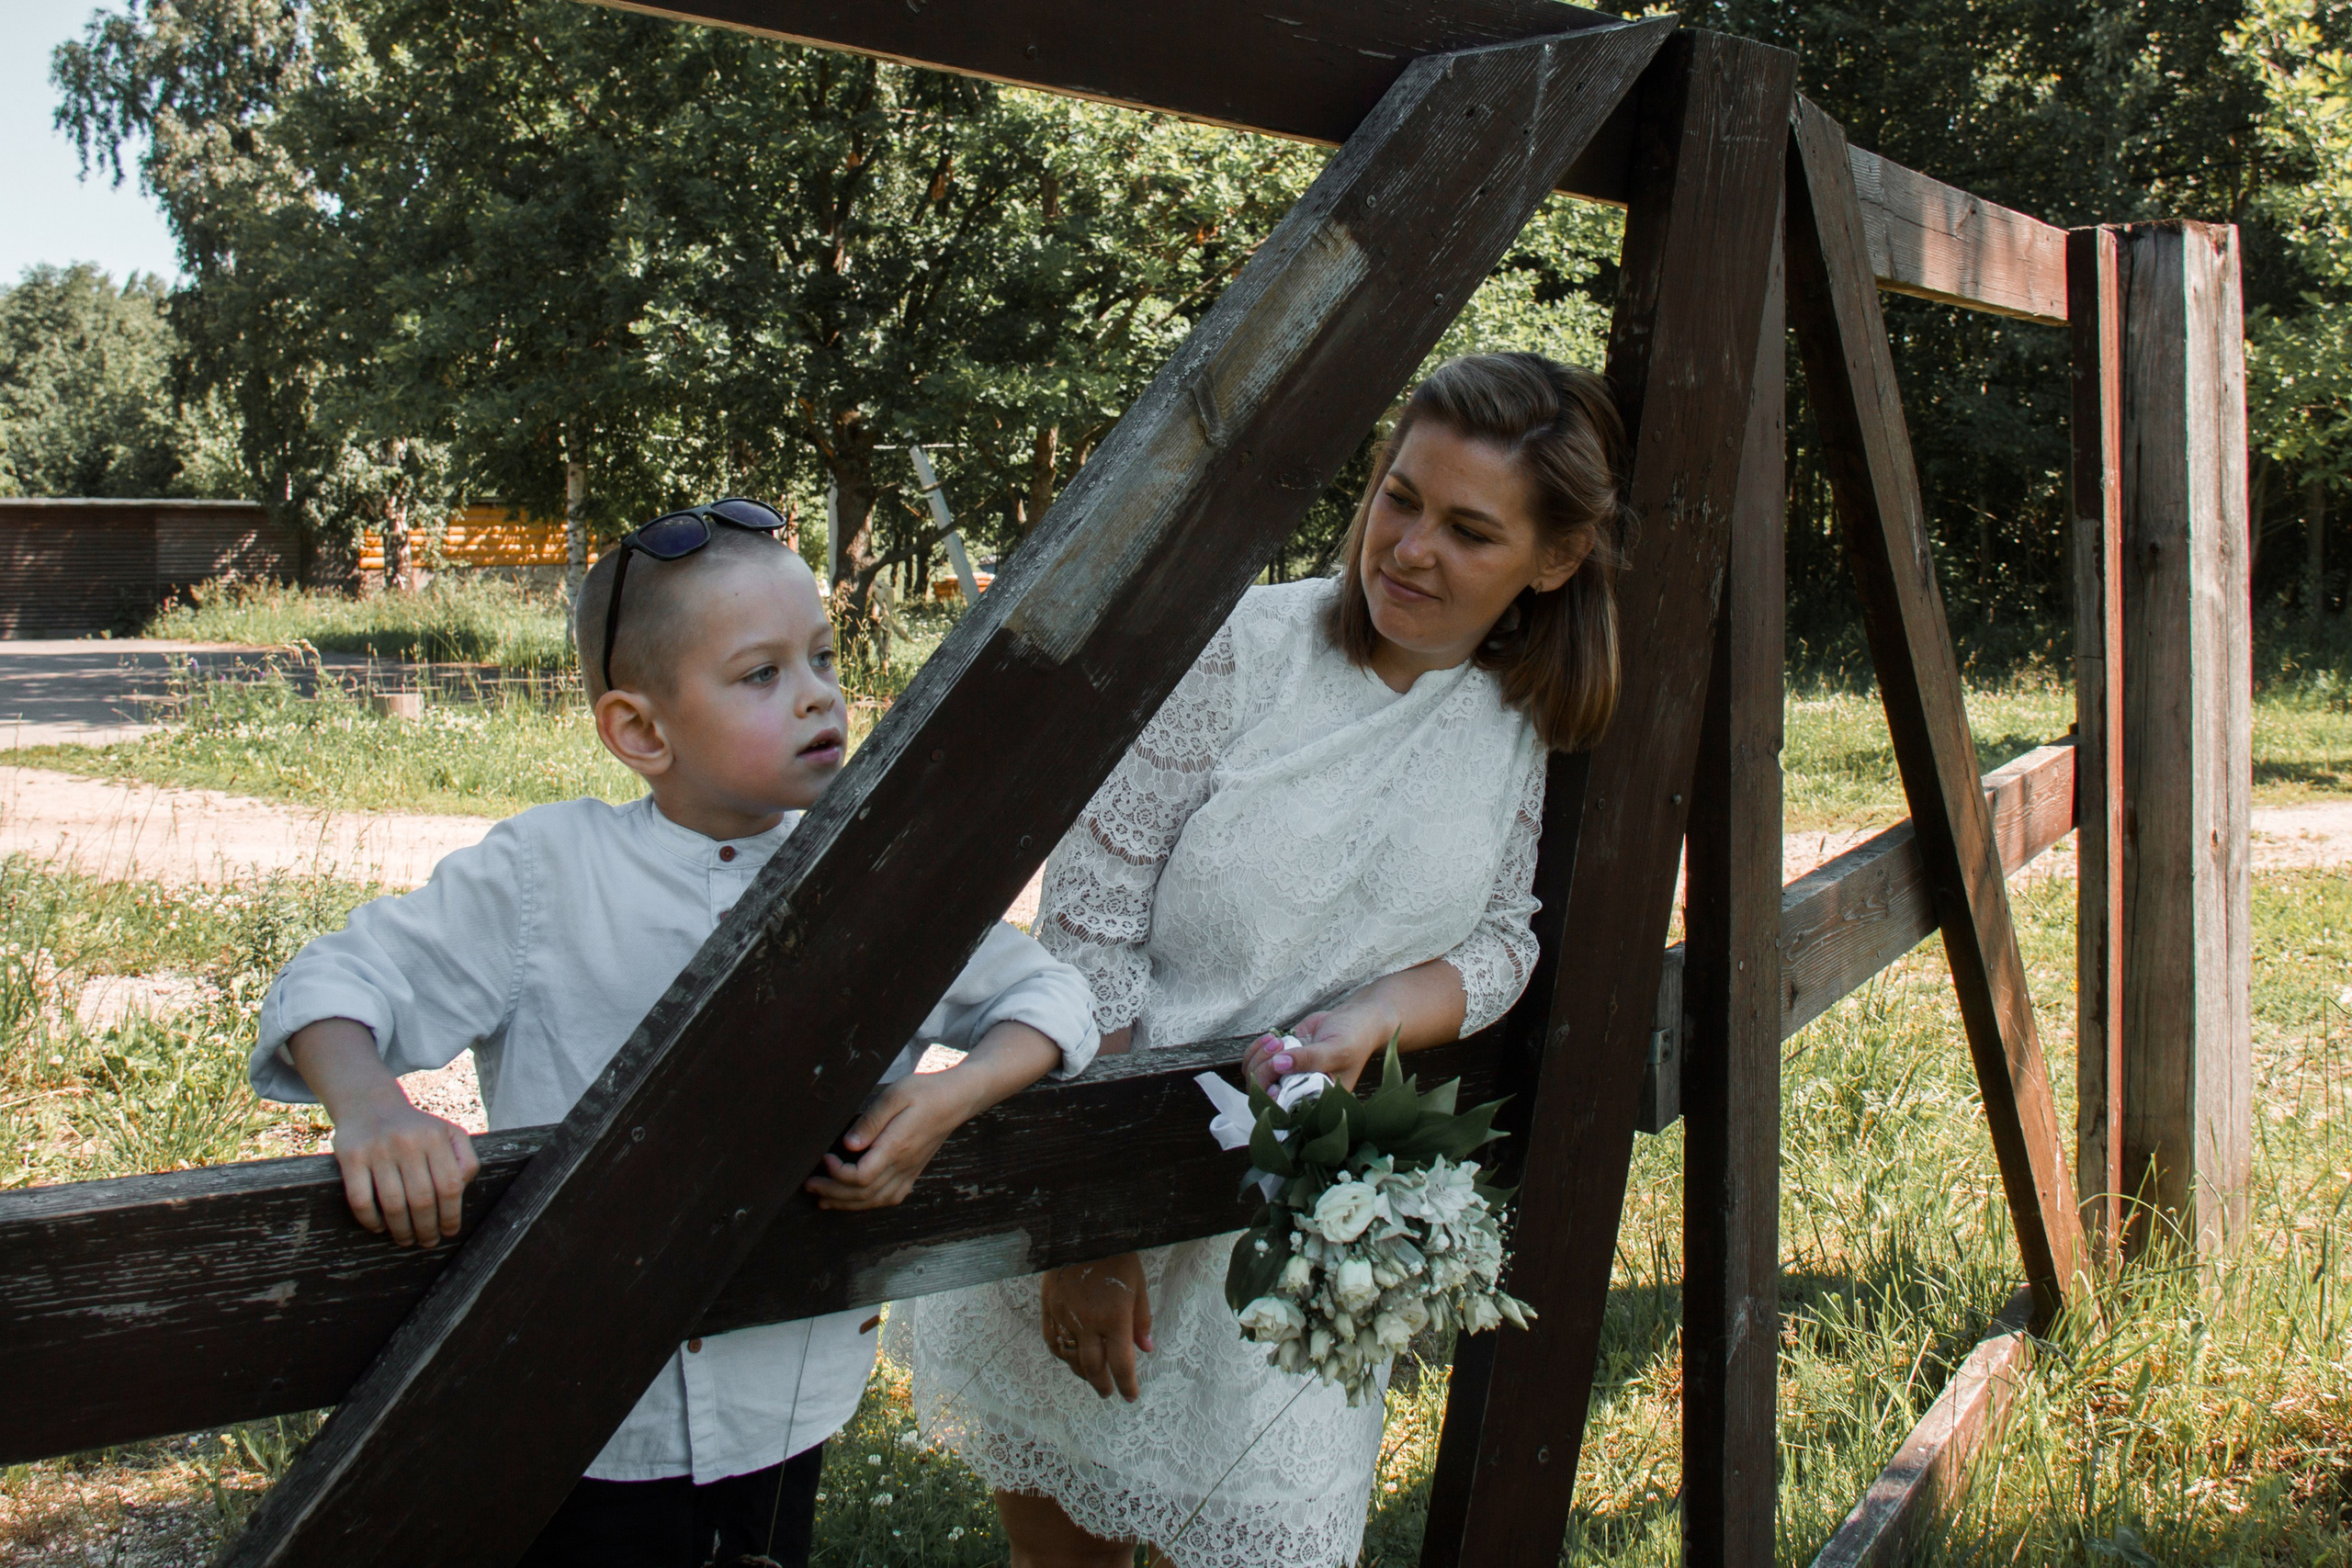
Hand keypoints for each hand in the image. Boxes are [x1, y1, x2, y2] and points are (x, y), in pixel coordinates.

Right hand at [327, 1082, 479, 1247]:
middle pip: (422, 1199)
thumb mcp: (448, 1133)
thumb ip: (464, 1159)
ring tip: (406, 1239)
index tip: (449, 1231)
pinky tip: (380, 1227)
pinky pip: (361, 1199)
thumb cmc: (416, 1129)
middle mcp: (408, 1142)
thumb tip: (461, 1190)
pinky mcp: (351, 1156)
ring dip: (401, 1230)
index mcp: (435, 1137)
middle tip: (427, 1241)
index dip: (451, 1214)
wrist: (370, 1104)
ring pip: (392, 1204)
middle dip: (427, 1228)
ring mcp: (378, 1149)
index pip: (450, 1185)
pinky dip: (371, 1220)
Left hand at [806, 1070, 973, 1209]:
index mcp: (897, 1147)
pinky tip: (856, 1200)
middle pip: (864, 1193)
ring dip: (847, 1203)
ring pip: (876, 1200)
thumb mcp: (895, 1096)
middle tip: (810, 1185)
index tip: (824, 1158)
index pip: (861, 1176)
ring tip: (824, 1198)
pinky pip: (891, 1197)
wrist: (957, 1098)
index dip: (837, 1174)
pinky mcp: (913, 1171)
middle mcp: (904, 1165)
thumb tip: (848, 1145)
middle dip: (833, 1193)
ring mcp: (910, 1171)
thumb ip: (870, 1121)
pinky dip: (869, 1203)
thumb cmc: (926, 1091)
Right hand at [1040, 1253, 1154, 1400]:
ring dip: (1083, 1373)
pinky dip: (1062, 1355)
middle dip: (1103, 1385)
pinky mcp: (1048, 1308)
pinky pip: (1052, 1341)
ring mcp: (1065, 1317)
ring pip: (1071, 1358)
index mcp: (1114, 1317)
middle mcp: (1088, 1322)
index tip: (1131, 1396)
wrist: (1081, 1230)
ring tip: (1092, 1377)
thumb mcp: (1138, 1284)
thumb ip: (1141, 1320)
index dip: (1127, 1385)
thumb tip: (1146, 1349)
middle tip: (1109, 1392)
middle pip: (1093, 1368)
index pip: (1121, 1364)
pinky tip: (1070, 1358)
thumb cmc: (1116, 1255)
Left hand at [1244, 997, 1401, 1091]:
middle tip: (1278, 1047)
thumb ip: (1309, 1059)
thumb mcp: (1337, 1050)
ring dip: (1258, 1056)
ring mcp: (1285, 1073)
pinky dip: (1257, 1048)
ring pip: (1254, 1075)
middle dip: (1263, 1069)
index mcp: (1314, 1099)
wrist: (1354, 1021)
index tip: (1275, 1079)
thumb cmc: (1353, 1040)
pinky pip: (1254, 1060)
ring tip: (1277, 1041)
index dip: (1270, 1098)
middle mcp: (1297, 1091)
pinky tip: (1272, 1038)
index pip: (1282, 1109)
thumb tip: (1278, 1064)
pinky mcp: (1279, 1057)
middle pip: (1262, 1091)